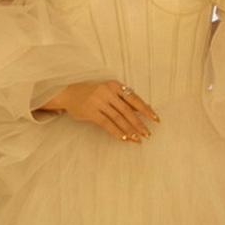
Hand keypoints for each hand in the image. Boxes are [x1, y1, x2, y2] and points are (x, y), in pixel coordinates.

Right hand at [41, 80, 159, 141]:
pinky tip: (124, 138)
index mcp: (114, 85)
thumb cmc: (91, 93)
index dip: (146, 109)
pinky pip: (107, 124)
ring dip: (129, 130)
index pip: (134, 98)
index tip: (156, 119)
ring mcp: (98, 101)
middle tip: (147, 134)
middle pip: (127, 110)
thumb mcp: (108, 91)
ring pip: (118, 118)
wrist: (68, 93)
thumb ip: (123, 99)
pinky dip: (117, 132)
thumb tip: (142, 110)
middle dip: (139, 123)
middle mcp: (107, 92)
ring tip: (138, 139)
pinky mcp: (91, 112)